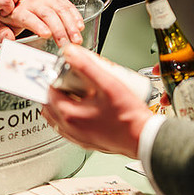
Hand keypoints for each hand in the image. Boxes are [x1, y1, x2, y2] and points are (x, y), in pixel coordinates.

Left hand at [0, 0, 84, 43]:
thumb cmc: (14, 13)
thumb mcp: (3, 23)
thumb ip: (3, 33)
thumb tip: (7, 39)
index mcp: (20, 11)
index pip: (29, 17)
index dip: (38, 25)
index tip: (46, 34)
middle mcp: (34, 3)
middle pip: (47, 14)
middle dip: (58, 29)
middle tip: (65, 44)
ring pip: (60, 10)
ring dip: (70, 25)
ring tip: (76, 39)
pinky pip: (68, 5)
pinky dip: (75, 15)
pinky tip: (80, 26)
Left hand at [42, 43, 150, 158]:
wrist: (143, 138)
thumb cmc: (129, 116)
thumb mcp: (108, 84)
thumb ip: (86, 66)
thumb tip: (70, 53)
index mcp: (70, 115)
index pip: (50, 91)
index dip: (55, 78)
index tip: (64, 71)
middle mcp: (70, 128)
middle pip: (50, 105)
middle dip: (56, 90)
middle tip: (68, 80)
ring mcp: (77, 137)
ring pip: (57, 119)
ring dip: (61, 104)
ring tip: (76, 93)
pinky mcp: (86, 142)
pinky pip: (68, 128)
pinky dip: (69, 117)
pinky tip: (84, 109)